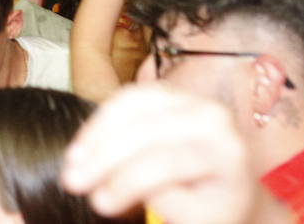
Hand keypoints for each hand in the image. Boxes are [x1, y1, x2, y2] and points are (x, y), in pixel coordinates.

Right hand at [61, 84, 256, 223]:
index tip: (99, 203)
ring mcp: (189, 99)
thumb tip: (123, 183)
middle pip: (147, 130)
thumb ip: (166, 199)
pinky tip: (84, 143)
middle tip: (73, 180)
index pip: (168, 161)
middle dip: (104, 157)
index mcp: (226, 151)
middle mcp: (212, 116)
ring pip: (131, 106)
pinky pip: (127, 98)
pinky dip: (101, 119)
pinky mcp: (167, 94)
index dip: (127, 181)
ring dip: (95, 133)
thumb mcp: (197, 218)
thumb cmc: (214, 210)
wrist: (231, 194)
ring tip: (72, 161)